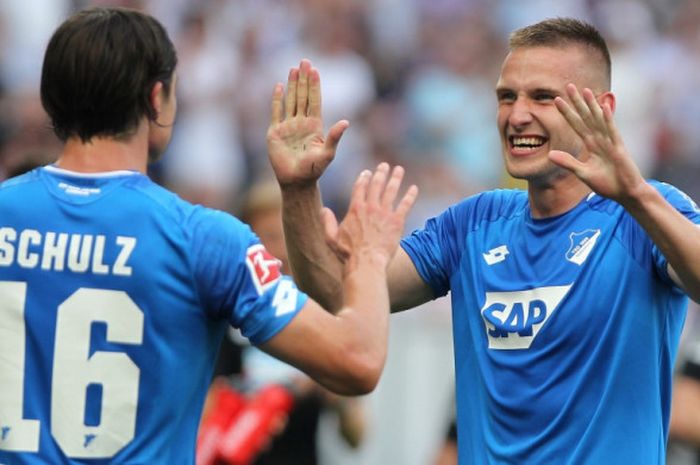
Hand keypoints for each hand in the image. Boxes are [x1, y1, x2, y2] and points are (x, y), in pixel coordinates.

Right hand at [267, 59, 348, 187]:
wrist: (296, 181)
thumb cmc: (313, 170)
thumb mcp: (328, 154)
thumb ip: (335, 137)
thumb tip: (346, 122)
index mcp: (314, 126)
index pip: (314, 101)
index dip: (315, 85)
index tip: (315, 70)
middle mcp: (301, 123)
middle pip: (303, 96)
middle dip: (304, 79)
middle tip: (304, 61)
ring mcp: (288, 127)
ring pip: (290, 101)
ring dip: (292, 85)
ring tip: (293, 68)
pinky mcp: (275, 133)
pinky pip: (276, 112)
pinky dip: (277, 99)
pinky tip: (279, 86)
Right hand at [321, 163, 417, 270]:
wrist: (366, 262)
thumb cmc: (347, 253)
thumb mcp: (331, 238)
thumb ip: (327, 222)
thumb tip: (323, 210)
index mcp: (355, 209)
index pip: (359, 187)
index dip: (364, 178)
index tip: (367, 172)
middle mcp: (370, 207)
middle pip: (376, 184)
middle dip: (380, 173)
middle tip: (384, 165)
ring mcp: (385, 213)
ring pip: (391, 191)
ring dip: (395, 178)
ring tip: (399, 170)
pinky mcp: (397, 222)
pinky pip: (405, 205)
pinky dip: (410, 195)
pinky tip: (414, 188)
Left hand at [549, 84, 645, 202]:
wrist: (625, 193)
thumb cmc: (607, 183)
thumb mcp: (582, 173)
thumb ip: (568, 162)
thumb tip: (550, 154)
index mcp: (592, 144)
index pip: (576, 124)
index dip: (567, 112)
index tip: (556, 100)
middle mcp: (600, 139)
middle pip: (586, 117)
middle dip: (577, 102)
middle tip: (568, 85)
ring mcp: (610, 142)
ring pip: (599, 120)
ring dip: (592, 105)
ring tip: (585, 90)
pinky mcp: (619, 148)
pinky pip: (612, 132)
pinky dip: (607, 120)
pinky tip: (603, 108)